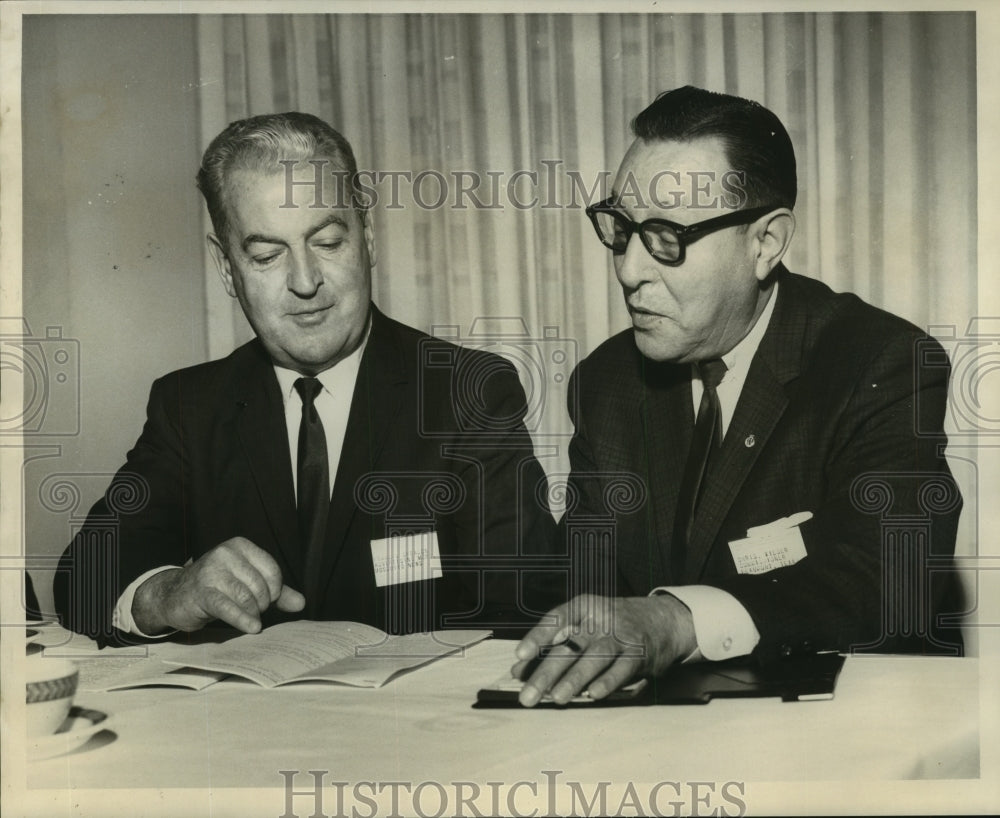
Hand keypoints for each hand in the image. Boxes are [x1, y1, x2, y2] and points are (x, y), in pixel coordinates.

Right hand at [132, 537, 304, 634]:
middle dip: (263, 604)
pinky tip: (252, 627)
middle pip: (261, 585)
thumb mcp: (248, 583)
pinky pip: (229, 608)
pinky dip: (243, 620)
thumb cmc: (217, 587)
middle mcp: (225, 554)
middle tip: (255, 610)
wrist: (176, 595)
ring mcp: (211, 572)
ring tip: (250, 618)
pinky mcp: (202, 593)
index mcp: (239, 546)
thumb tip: (301, 603)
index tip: (269, 599)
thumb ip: (276, 591)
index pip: (272, 569)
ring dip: (253, 613)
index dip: (276, 589)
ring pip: (247, 597)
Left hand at [511, 593, 696, 706]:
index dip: (537, 636)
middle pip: (570, 645)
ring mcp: (621, 636)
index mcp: (584, 608)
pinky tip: (592, 695)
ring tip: (557, 698)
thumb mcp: (583, 627)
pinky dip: (608, 682)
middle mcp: (601, 620)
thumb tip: (518, 672)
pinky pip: (622, 669)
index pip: (557, 619)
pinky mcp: (639, 654)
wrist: (662, 620)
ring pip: (595, 657)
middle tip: (527, 696)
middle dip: (547, 672)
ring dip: (575, 678)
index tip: (520, 657)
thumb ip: (551, 647)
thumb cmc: (612, 626)